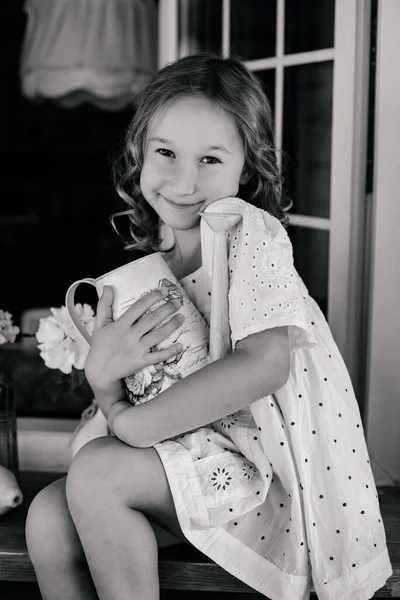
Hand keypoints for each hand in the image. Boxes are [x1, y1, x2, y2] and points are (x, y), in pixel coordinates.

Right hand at [84, 286, 184, 400]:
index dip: (153, 297)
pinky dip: (171, 351)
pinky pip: (158, 356)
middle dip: (167, 309)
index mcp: (121, 325)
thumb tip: (107, 286)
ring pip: (158, 335)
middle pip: (152, 319)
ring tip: (181, 317)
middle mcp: (130, 335)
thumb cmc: (100, 347)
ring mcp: (137, 349)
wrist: (99, 372)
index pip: (139, 306)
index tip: (164, 291)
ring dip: (172, 325)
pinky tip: (181, 346)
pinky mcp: (141, 362)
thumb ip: (104, 305)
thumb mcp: (99, 325)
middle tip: (178, 302)